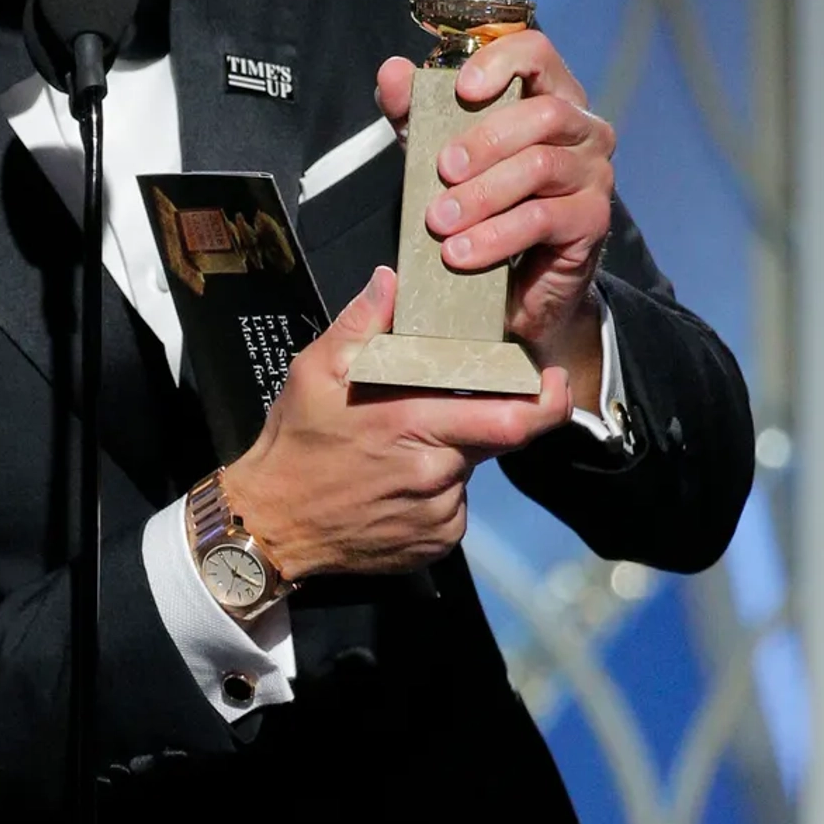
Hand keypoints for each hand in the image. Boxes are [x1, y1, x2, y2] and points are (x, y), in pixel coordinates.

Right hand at [220, 267, 574, 582]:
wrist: (271, 526)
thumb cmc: (294, 447)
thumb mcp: (315, 373)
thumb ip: (360, 323)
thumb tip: (390, 280)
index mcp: (412, 425)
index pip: (508, 418)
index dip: (545, 401)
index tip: (553, 380)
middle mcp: (434, 474)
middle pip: (499, 441)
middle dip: (505, 418)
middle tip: (492, 401)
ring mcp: (438, 515)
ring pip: (471, 472)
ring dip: (455, 455)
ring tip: (406, 451)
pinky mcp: (435, 544)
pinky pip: (455, 508)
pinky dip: (439, 493)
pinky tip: (399, 486)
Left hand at [375, 31, 614, 410]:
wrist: (515, 283)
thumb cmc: (482, 203)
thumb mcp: (438, 153)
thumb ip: (414, 112)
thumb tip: (392, 71)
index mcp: (549, 96)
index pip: (537, 52)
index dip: (501, 62)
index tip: (463, 89)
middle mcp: (583, 128)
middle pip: (543, 114)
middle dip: (485, 141)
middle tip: (443, 170)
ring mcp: (594, 173)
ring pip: (541, 166)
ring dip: (483, 194)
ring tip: (441, 221)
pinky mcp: (592, 220)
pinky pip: (542, 219)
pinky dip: (495, 236)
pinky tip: (460, 253)